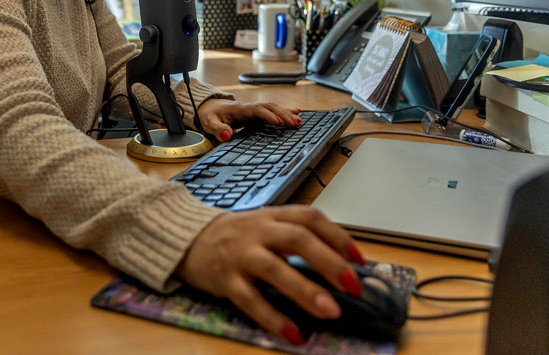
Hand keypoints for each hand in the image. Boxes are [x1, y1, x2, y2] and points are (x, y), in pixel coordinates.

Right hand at [176, 206, 365, 344]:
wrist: (188, 239)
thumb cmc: (237, 236)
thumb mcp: (266, 226)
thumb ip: (295, 237)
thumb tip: (340, 262)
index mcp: (272, 215)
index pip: (309, 217)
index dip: (337, 236)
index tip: (359, 259)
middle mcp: (258, 230)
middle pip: (297, 238)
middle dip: (329, 262)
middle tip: (353, 286)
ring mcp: (240, 254)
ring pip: (274, 269)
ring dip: (305, 290)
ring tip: (331, 311)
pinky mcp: (225, 279)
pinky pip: (250, 300)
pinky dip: (273, 317)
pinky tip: (293, 334)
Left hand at [196, 98, 300, 141]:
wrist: (209, 107)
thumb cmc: (210, 115)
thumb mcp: (210, 123)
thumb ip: (218, 129)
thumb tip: (227, 135)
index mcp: (240, 109)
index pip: (257, 110)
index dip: (268, 115)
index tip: (278, 122)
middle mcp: (249, 107)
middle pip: (269, 107)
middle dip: (283, 115)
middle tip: (294, 124)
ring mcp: (254, 110)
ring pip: (273, 108)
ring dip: (286, 114)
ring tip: (299, 121)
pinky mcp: (256, 114)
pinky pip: (272, 111)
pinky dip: (285, 112)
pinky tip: (296, 114)